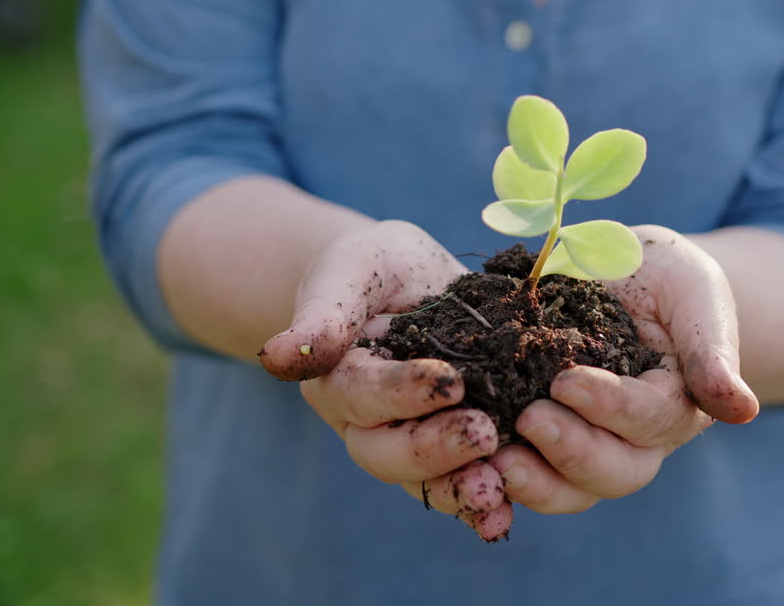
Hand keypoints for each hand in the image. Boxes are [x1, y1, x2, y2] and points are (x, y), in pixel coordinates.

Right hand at [259, 220, 512, 539]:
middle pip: (388, 452)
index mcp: (335, 377)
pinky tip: (506, 514)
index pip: (362, 394)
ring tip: (495, 492)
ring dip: (459, 491)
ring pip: (423, 482)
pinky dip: (481, 506)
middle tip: (485, 433)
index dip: (403, 393)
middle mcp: (364, 422)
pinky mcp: (449, 451)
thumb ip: (323, 312)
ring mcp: (405, 442)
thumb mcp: (351, 269)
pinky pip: (459, 485)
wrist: (407, 285)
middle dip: (435, 448)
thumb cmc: (372, 269)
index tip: (451, 382)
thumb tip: (277, 358)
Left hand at [489, 225, 758, 512]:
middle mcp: (638, 438)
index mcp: (678, 402)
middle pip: (615, 472)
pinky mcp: (549, 439)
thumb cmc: (667, 278)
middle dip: (571, 452)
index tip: (565, 382)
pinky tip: (473, 464)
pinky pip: (532, 473)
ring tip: (495, 459)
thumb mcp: (695, 293)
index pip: (648, 418)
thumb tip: (741, 410)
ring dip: (535, 481)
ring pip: (573, 489)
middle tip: (527, 421)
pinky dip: (504, 475)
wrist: (625, 276)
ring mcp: (593, 444)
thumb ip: (712, 347)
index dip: (608, 407)